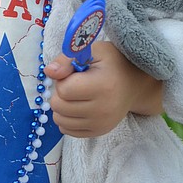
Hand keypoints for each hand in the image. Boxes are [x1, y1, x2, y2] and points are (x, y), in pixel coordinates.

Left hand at [45, 41, 161, 137]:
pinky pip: (68, 131)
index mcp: (101, 87)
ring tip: (75, 94)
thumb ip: (67, 59)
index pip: (63, 90)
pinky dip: (66, 118)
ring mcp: (100, 125)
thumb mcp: (92, 50)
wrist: (133, 84)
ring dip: (61, 106)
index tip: (73, 72)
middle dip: (59, 92)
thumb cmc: (111, 62)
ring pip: (60, 120)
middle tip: (73, 83)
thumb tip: (49, 72)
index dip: (62, 78)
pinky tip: (76, 106)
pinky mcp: (98, 133)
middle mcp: (102, 111)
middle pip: (59, 106)